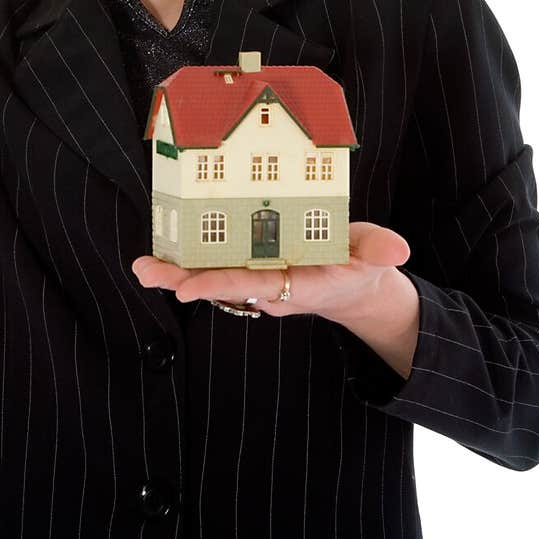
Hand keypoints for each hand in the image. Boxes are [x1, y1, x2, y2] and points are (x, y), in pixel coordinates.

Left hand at [132, 221, 411, 322]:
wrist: (357, 286)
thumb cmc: (361, 266)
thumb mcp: (375, 256)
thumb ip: (380, 250)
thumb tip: (396, 250)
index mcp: (298, 283)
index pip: (254, 284)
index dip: (219, 284)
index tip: (187, 289)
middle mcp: (271, 286)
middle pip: (222, 286)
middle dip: (183, 281)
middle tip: (146, 271)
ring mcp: (259, 280)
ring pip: (213, 278)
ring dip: (178, 272)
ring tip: (142, 266)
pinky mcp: (253, 269)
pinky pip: (219, 266)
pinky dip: (191, 260)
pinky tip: (163, 252)